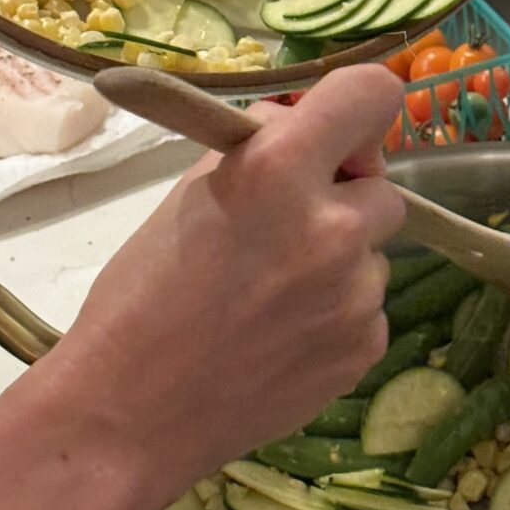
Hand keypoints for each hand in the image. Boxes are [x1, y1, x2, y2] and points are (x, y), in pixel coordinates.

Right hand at [34, 66, 406, 509]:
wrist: (129, 415)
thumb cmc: (139, 299)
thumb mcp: (189, 194)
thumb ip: (258, 152)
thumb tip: (304, 125)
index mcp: (279, 170)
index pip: (373, 93)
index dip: (356, 110)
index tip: (333, 136)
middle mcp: (334, 228)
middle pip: (380, 188)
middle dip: (341, 200)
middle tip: (283, 229)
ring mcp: (357, 295)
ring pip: (371, 255)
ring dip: (336, 263)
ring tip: (266, 299)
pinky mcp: (365, 349)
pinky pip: (365, 310)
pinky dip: (333, 316)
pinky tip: (278, 338)